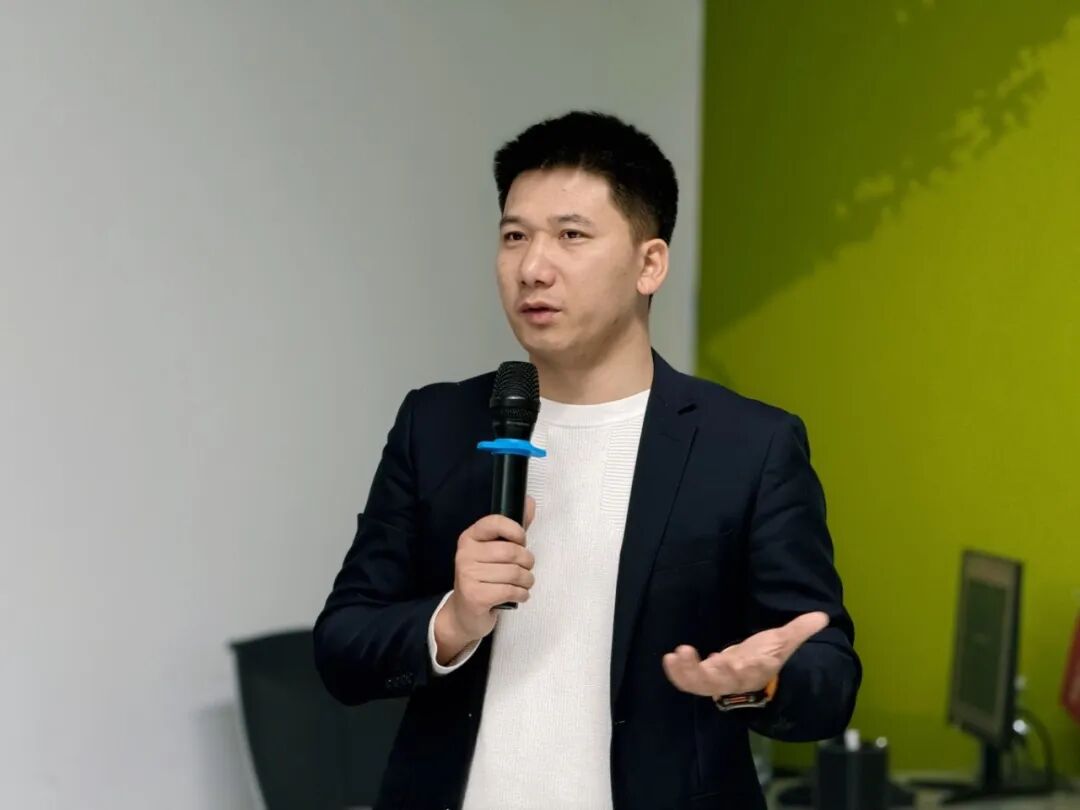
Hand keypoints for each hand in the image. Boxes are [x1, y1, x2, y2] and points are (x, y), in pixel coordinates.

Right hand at [434, 497, 536, 660]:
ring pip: (514, 573)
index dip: (516, 530)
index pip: (495, 522)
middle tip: (525, 569)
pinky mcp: (474, 596)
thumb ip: (513, 529)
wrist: (464, 614)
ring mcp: (467, 575)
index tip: (521, 541)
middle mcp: (465, 554)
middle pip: (511, 551)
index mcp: (470, 538)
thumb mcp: (495, 551)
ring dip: (527, 581)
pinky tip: (519, 595)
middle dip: (527, 562)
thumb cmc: (485, 578)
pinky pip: (510, 590)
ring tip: (523, 584)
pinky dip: (522, 594)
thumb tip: (529, 502)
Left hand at [662, 611, 828, 697]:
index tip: (730, 660)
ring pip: (699, 684)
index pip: (750, 671)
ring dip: (685, 672)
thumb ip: (801, 629)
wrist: (758, 673)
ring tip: (674, 655)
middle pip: (719, 682)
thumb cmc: (770, 654)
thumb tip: (822, 616)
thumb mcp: (785, 640)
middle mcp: (736, 679)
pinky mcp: (705, 677)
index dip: (740, 668)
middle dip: (703, 673)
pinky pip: (688, 680)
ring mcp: (718, 680)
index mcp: (756, 670)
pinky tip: (669, 658)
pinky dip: (678, 672)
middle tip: (687, 656)